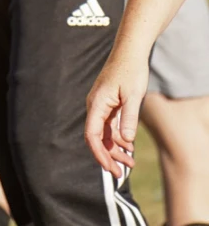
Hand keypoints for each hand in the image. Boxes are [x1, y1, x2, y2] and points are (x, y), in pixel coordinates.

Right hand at [84, 51, 148, 174]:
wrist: (130, 52)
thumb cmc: (130, 70)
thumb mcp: (133, 95)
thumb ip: (128, 118)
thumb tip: (125, 141)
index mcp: (97, 104)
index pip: (92, 135)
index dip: (99, 154)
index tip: (110, 168)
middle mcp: (96, 106)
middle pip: (97, 138)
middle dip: (108, 156)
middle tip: (121, 173)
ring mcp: (101, 105)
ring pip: (104, 134)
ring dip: (115, 149)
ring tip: (130, 163)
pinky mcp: (108, 104)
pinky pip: (109, 126)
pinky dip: (118, 138)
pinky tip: (129, 146)